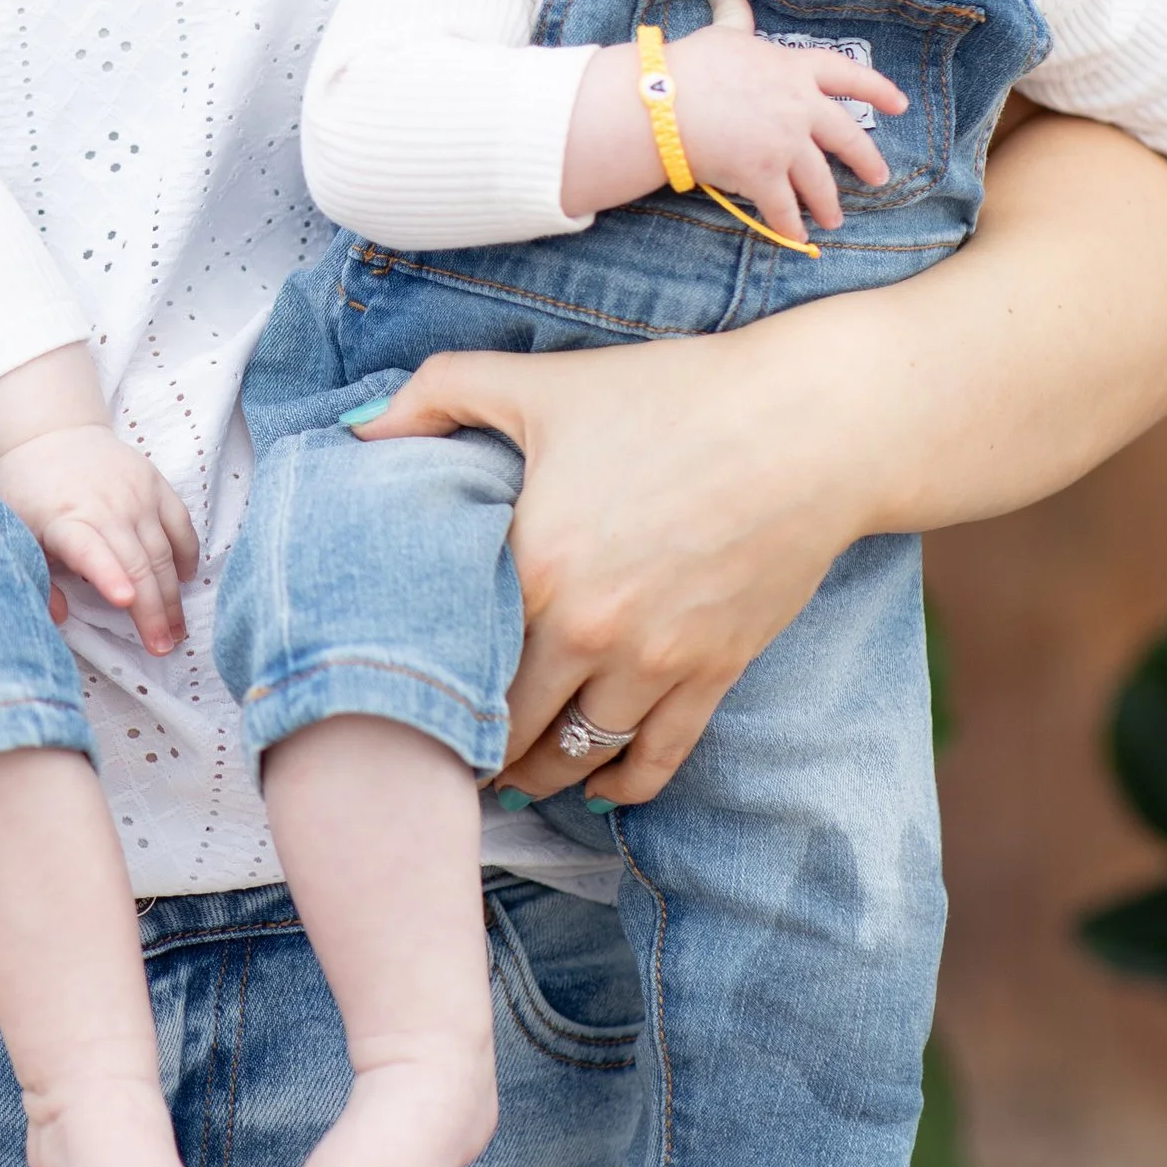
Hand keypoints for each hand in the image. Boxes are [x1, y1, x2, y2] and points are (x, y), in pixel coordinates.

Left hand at [0, 427, 198, 651]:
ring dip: (173, 596)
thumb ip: (38, 576)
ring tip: (177, 631)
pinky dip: (187, 554)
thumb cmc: (30, 491)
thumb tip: (58, 617)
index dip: (109, 575)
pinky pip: (181, 524)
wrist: (52, 432)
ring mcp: (137, 494)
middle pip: (137, 564)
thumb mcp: (17, 532)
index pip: (91, 550)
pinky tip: (187, 581)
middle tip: (162, 647)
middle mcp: (107, 506)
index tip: (125, 601)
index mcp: (67, 519)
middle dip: (152, 611)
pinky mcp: (156, 483)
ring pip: (163, 552)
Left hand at [345, 325, 858, 802]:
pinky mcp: (712, 673)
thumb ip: (437, 394)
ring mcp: (654, 661)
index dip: (418, 685)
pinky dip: (619, 785)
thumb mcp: (543, 381)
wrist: (808, 426)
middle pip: (506, 725)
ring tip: (504, 774)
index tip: (392, 698)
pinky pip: (654, 760)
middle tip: (438, 754)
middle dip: (468, 746)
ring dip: (535, 773)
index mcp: (533, 562)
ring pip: (573, 755)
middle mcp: (587, 628)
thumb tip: (358, 428)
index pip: (452, 657)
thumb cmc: (674, 394)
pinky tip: (594, 785)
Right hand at [661, 0, 905, 240]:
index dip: (876, 90)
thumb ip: (734, 16)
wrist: (663, 103)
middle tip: (877, 178)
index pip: (848, 76)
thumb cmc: (691, 64)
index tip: (899, 105)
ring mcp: (785, 144)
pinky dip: (789, 224)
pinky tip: (797, 238)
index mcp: (795, 69)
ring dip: (827, 202)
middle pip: (845, 138)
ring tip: (834, 218)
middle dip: (865, 161)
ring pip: (818, 180)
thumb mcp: (721, 35)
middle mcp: (800, 108)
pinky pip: (782, 206)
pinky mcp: (763, 176)